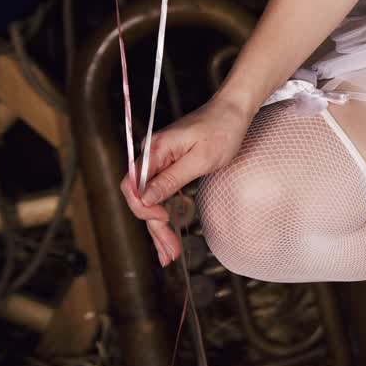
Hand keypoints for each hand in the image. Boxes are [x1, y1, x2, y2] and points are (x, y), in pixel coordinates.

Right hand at [119, 95, 252, 267]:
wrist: (233, 110)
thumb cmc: (222, 131)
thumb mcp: (200, 160)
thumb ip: (171, 179)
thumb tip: (144, 199)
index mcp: (155, 150)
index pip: (132, 186)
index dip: (143, 208)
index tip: (164, 219)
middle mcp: (152, 155)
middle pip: (140, 198)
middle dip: (154, 227)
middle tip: (170, 254)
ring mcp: (160, 161)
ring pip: (150, 200)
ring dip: (158, 227)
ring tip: (169, 254)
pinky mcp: (169, 166)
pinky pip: (160, 194)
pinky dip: (164, 215)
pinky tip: (167, 234)